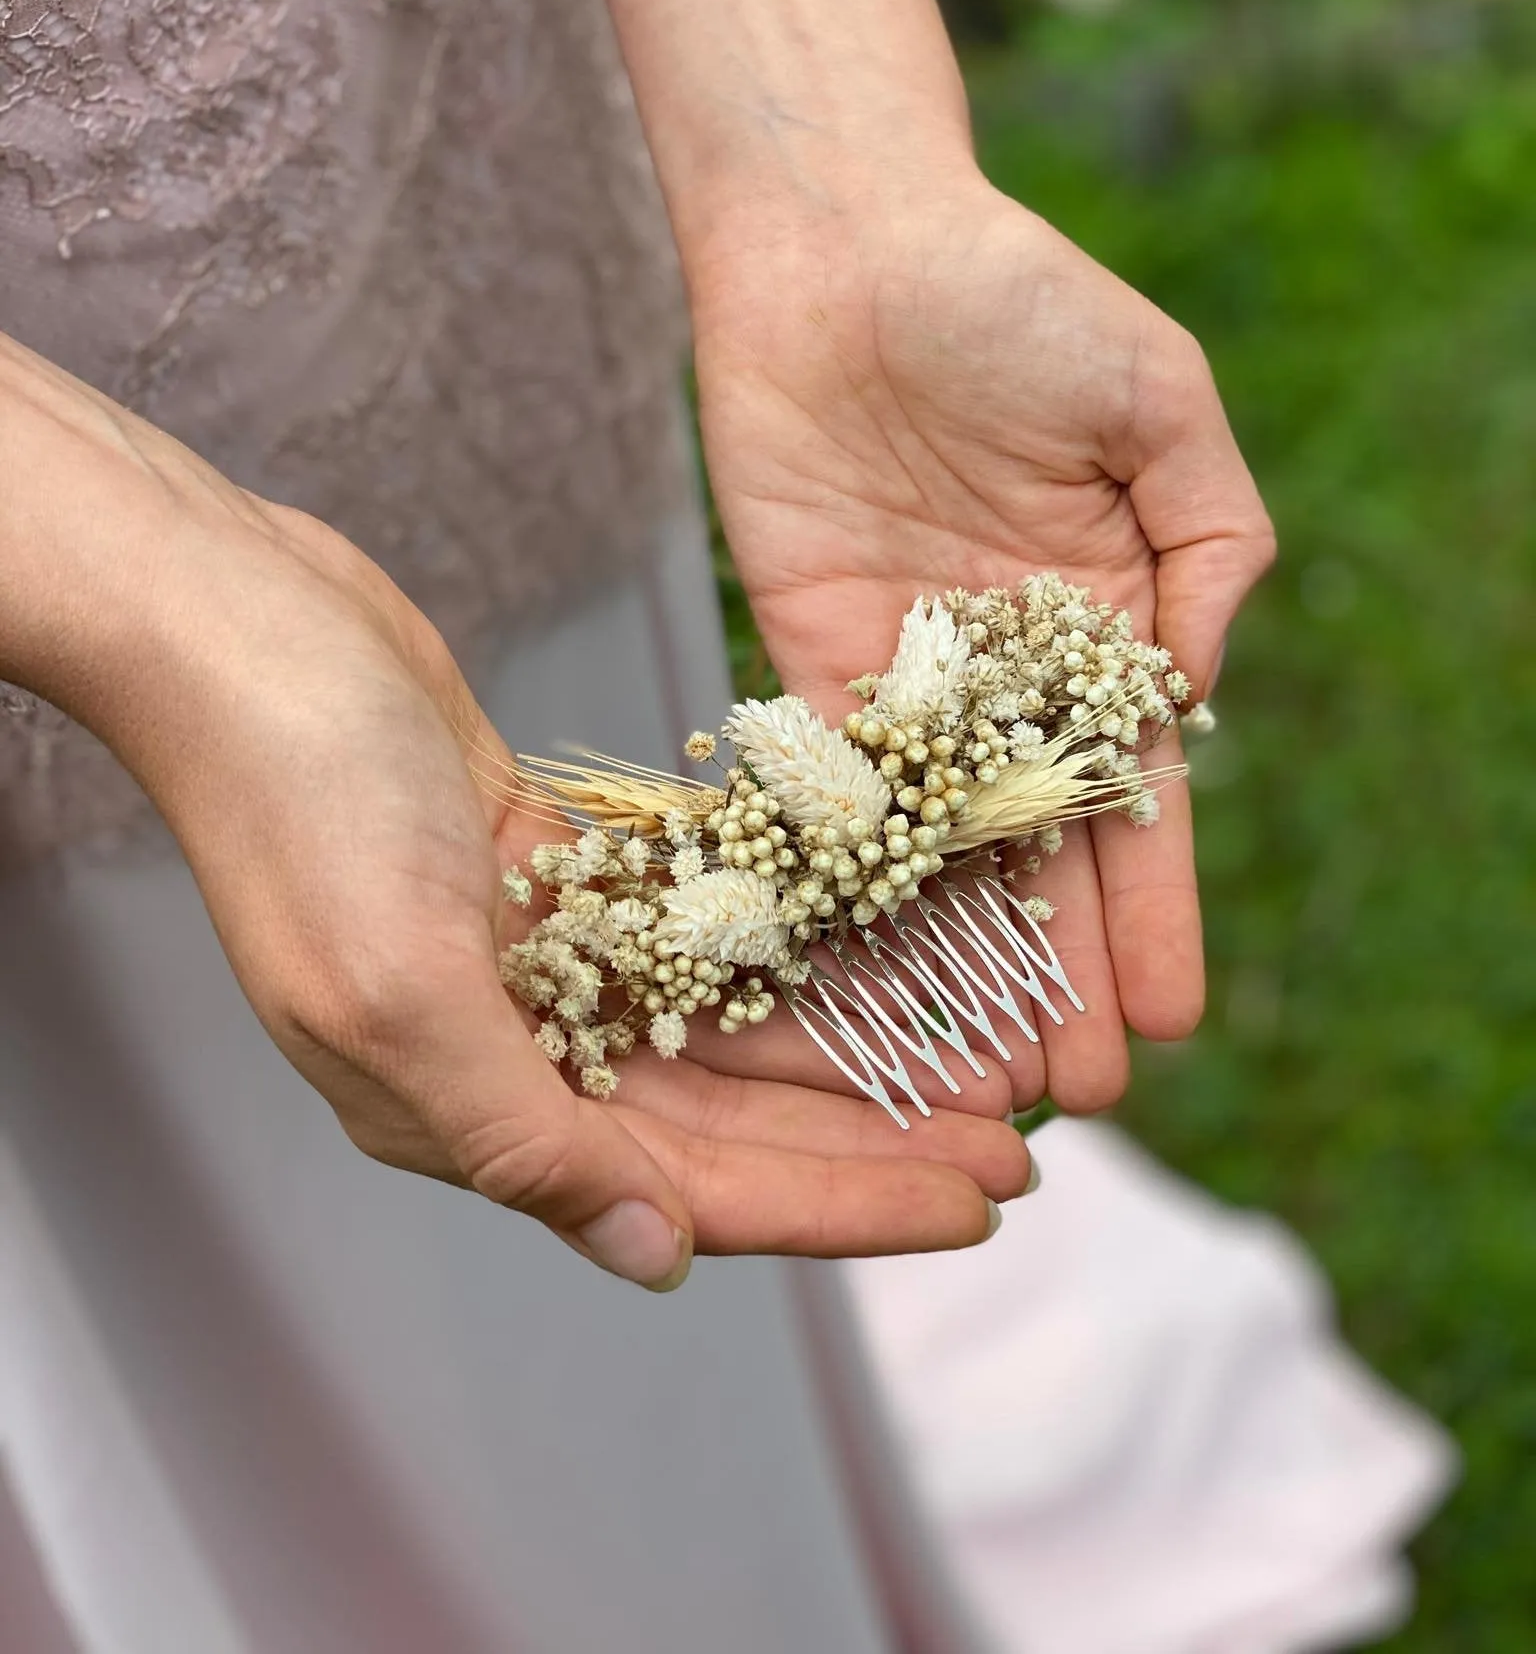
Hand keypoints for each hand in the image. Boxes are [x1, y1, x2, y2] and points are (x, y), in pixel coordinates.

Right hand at [16, 378, 1028, 1286]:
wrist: (245, 631)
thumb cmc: (299, 809)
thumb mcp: (395, 996)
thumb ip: (523, 1138)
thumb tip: (652, 1256)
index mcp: (467, 1105)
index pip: (693, 1189)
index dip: (842, 1201)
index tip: (975, 1201)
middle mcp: (512, 1046)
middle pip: (733, 1117)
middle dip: (875, 1133)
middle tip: (1017, 1141)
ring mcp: (538, 954)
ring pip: (731, 1022)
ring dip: (852, 1038)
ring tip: (980, 1046)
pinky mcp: (559, 867)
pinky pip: (706, 924)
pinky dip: (793, 934)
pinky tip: (885, 932)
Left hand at [692, 173, 1274, 1113]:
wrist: (843, 244)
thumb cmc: (1015, 297)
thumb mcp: (1161, 406)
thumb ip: (1211, 547)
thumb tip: (1196, 692)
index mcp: (1113, 618)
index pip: (1139, 795)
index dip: (1154, 906)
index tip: (1172, 1014)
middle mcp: (1013, 670)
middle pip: (1041, 848)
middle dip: (1063, 967)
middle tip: (1081, 1095)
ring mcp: (911, 674)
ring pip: (940, 847)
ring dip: (961, 958)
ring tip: (980, 1073)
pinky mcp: (810, 657)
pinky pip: (833, 793)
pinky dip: (848, 881)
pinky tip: (863, 971)